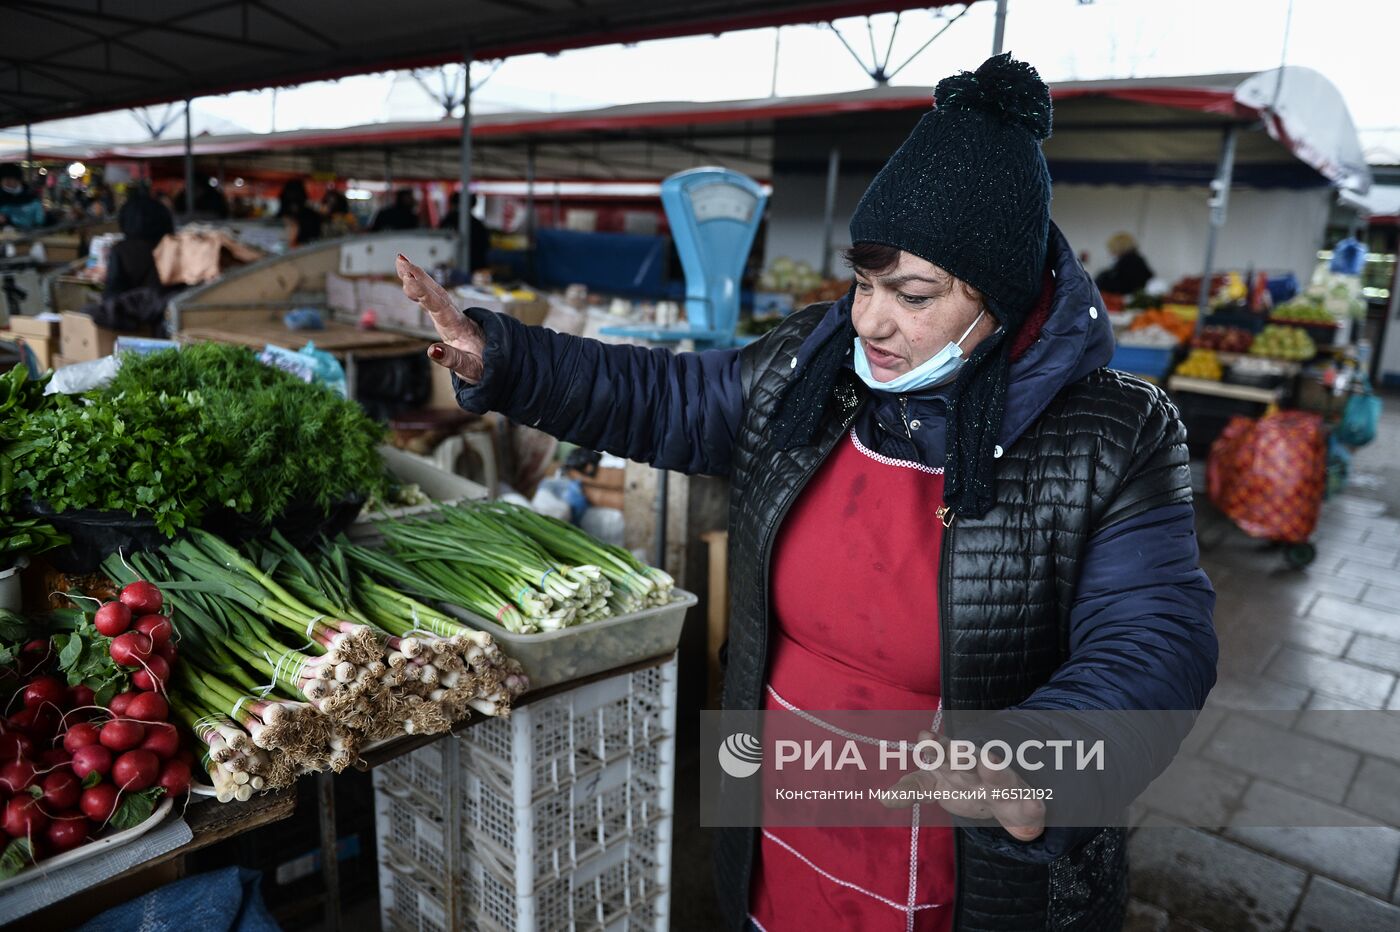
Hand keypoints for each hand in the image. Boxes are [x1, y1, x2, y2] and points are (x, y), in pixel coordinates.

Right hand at [395, 253, 485, 382]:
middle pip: (437, 294)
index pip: (440, 307)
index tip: (409, 281)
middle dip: (419, 277)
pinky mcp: (448, 318)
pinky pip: (434, 299)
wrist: (499, 362)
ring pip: (435, 293)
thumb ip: (453, 359)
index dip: (424, 294)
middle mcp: (455, 318)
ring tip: (401, 262)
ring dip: (419, 277)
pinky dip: (422, 288)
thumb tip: (432, 350)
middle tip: (401, 261)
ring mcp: (452, 316)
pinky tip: (410, 279)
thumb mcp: (472, 368)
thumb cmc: (485, 366)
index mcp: (459, 328)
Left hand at [881, 731, 1045, 841]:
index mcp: (952, 763)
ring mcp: (1000, 784)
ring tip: (989, 762)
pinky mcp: (1021, 803)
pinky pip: (1029, 807)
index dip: (933, 748)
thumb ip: (910, 789)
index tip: (924, 736)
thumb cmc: (962, 783)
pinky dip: (1033, 807)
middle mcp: (976, 769)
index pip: (941, 756)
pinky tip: (1036, 806)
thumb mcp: (933, 785)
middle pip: (967, 761)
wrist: (1001, 794)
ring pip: (997, 775)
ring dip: (993, 768)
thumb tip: (882, 800)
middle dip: (960, 754)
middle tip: (954, 747)